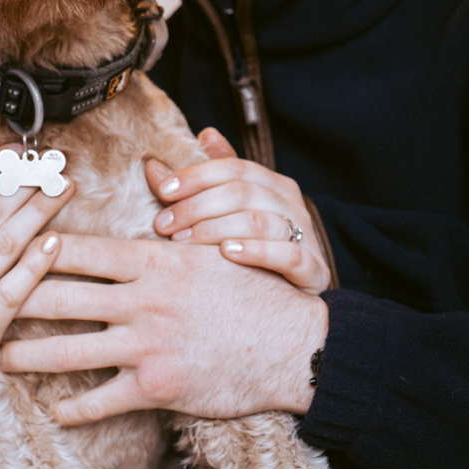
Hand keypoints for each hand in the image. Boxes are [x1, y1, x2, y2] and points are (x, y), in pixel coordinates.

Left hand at [0, 235, 327, 425]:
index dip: (38, 248)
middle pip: (62, 298)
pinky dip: (73, 410)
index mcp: (153, 262)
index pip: (81, 251)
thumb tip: (152, 175)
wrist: (294, 345)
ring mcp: (147, 346)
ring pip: (71, 353)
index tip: (7, 243)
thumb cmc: (256, 289)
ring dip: (28, 358)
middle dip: (14, 300)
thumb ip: (176, 219)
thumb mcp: (216, 243)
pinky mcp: (157, 387)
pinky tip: (49, 413)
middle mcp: (142, 301)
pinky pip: (103, 400)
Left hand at [145, 127, 330, 294]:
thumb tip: (154, 164)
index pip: (233, 167)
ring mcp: (307, 236)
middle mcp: (291, 204)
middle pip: (242, 192)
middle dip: (196, 207)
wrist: (286, 305)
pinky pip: (289, 255)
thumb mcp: (220, 217)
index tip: (163, 190)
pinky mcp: (314, 270)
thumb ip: (192, 194)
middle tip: (164, 225)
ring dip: (216, 229)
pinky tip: (228, 253)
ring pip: (259, 221)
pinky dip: (257, 251)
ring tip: (183, 241)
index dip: (196, 176)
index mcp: (272, 184)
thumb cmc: (246, 253)